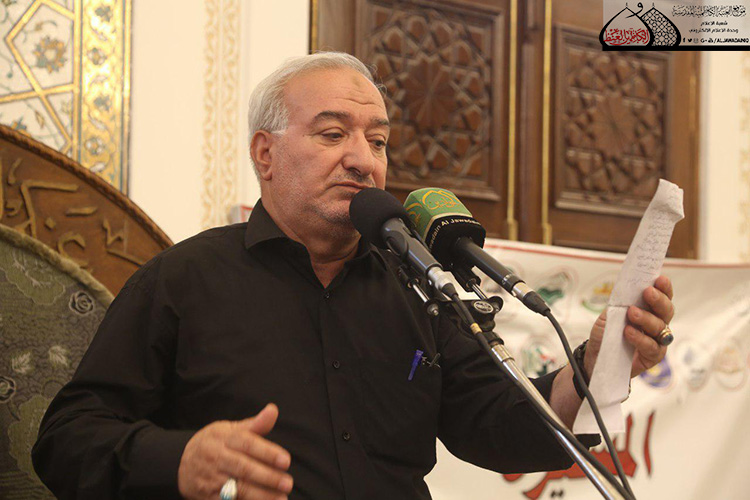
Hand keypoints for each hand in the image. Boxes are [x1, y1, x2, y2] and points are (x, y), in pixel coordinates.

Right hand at [178, 403, 292, 499]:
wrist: (180, 462)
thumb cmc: (214, 443)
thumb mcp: (229, 429)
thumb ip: (254, 424)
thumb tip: (273, 410)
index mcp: (224, 438)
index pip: (248, 444)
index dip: (268, 452)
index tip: (286, 461)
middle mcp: (216, 458)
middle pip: (244, 468)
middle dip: (267, 477)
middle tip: (287, 483)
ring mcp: (210, 479)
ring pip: (237, 489)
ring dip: (260, 495)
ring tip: (281, 498)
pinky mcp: (207, 497)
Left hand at [584, 275, 674, 377]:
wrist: (596, 357)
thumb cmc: (605, 334)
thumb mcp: (608, 316)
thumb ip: (619, 304)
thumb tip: (626, 288)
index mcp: (648, 310)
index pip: (662, 296)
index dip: (664, 288)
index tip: (660, 278)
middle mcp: (657, 324)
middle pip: (666, 310)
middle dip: (658, 300)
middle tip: (648, 292)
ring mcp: (657, 341)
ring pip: (660, 327)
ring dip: (647, 318)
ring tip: (632, 313)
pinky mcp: (653, 357)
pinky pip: (652, 347)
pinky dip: (641, 338)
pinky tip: (629, 332)